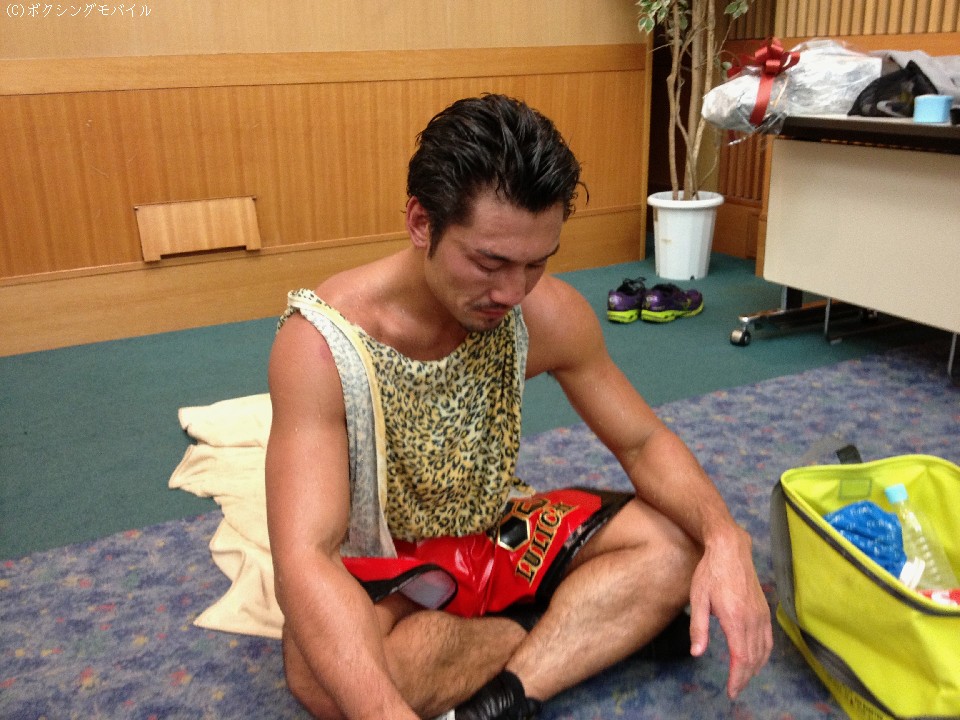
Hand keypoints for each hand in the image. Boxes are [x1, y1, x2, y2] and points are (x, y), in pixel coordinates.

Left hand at [688, 526, 772, 698]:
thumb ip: (698, 628)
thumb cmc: (710, 572)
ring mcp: (761, 614)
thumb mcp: (697, 599)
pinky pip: (768, 638)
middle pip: (753, 658)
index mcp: (735, 618)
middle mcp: (752, 619)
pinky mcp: (764, 610)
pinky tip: (756, 659)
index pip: (741, 658)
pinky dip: (763, 654)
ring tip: (743, 678)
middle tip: (735, 689)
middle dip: (745, 677)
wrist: (730, 549)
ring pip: (763, 650)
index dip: (738, 678)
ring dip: (755, 668)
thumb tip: (696, 653)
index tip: (732, 691)